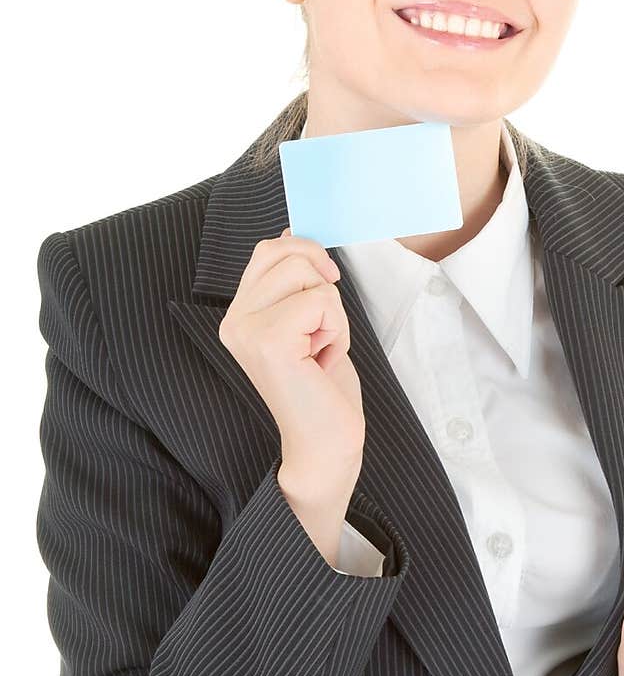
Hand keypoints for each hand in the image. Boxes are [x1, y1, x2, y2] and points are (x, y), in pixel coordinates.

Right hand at [218, 225, 365, 501]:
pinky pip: (322, 301)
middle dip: (323, 288)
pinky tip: (323, 361)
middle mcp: (232, 321)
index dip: (308, 260)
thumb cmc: (322, 388)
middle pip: (287, 254)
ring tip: (320, 350)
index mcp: (237, 314)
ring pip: (308, 275)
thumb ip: (293, 280)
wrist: (326, 443)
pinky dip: (338, 330)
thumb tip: (291, 232)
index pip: (269, 250)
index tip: (321, 302)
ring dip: (332, 313)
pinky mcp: (268, 341)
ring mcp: (246, 330)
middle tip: (321, 332)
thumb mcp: (308, 321)